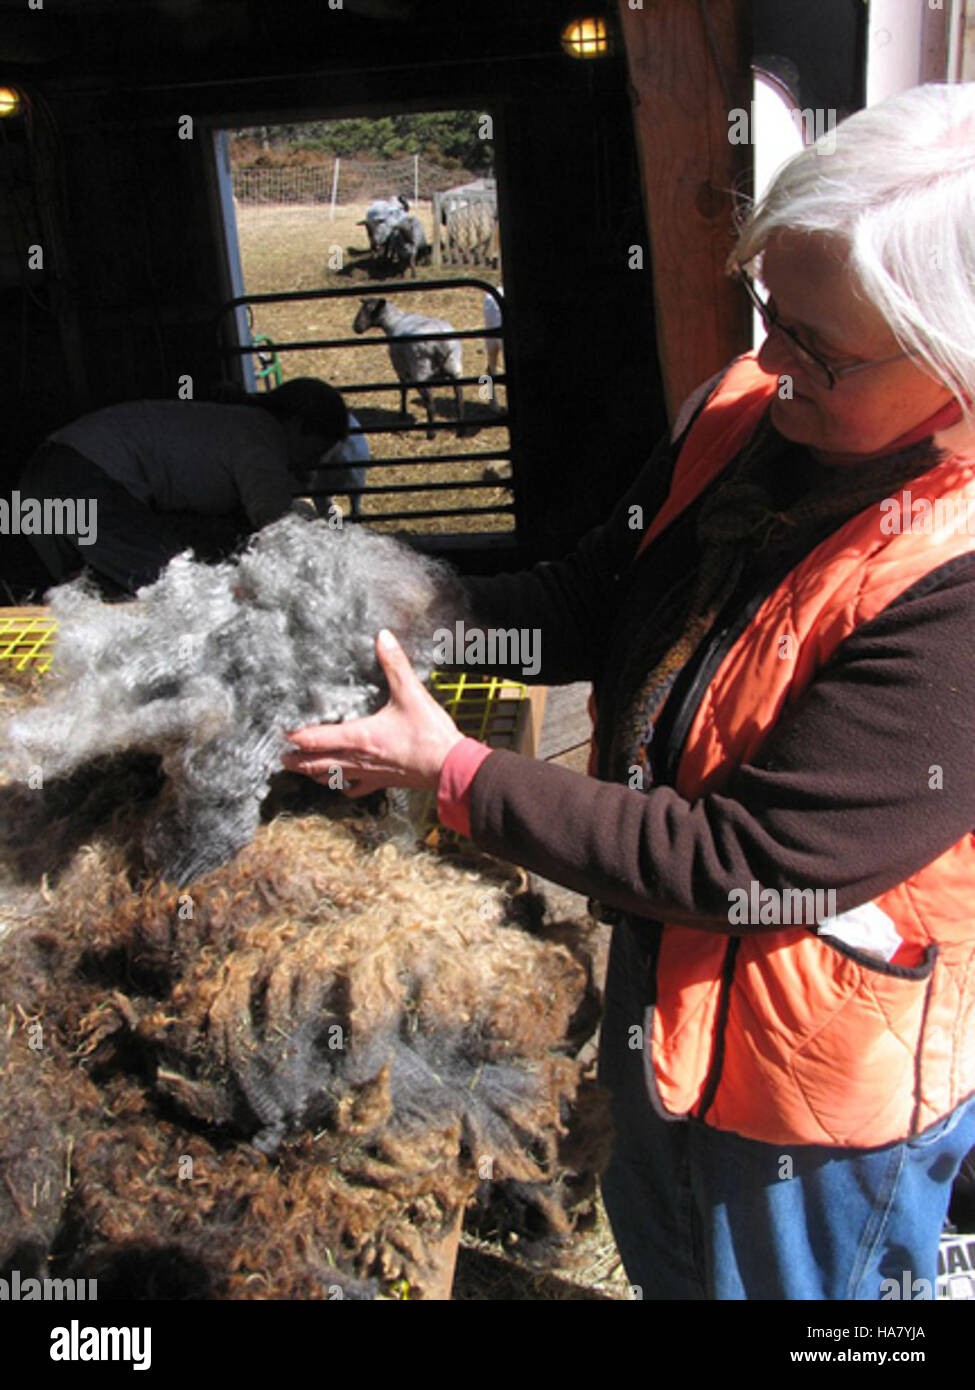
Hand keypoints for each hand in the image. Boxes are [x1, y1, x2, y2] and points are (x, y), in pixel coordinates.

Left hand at [282, 629, 464, 796]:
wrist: (449, 766)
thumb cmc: (429, 733)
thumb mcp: (411, 693)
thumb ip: (394, 665)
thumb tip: (383, 637)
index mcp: (359, 736)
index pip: (317, 738)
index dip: (297, 736)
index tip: (283, 733)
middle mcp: (358, 758)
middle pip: (317, 763)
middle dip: (297, 761)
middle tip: (282, 758)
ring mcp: (369, 773)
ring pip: (332, 777)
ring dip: (314, 774)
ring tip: (302, 771)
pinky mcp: (383, 782)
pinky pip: (357, 789)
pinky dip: (344, 787)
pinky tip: (342, 785)